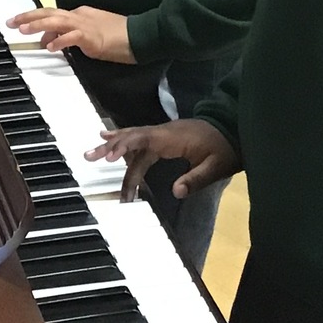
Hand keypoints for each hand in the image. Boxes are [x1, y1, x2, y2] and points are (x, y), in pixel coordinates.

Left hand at [7, 5, 134, 63]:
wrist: (140, 35)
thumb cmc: (118, 36)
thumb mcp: (89, 35)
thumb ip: (68, 36)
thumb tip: (48, 41)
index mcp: (79, 13)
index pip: (53, 15)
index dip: (35, 20)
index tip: (20, 25)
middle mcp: (80, 15)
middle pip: (49, 13)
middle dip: (29, 17)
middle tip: (11, 22)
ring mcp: (86, 25)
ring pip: (57, 21)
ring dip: (38, 25)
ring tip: (22, 30)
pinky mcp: (92, 37)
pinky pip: (72, 37)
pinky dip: (60, 41)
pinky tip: (50, 46)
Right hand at [88, 119, 235, 201]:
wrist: (233, 130)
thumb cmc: (225, 149)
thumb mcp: (216, 166)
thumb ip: (196, 178)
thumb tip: (175, 192)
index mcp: (172, 138)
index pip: (143, 140)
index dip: (125, 147)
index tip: (109, 158)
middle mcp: (162, 133)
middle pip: (131, 138)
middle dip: (110, 148)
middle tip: (89, 157)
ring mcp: (162, 135)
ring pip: (133, 139)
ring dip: (113, 146)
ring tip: (91, 154)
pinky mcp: (164, 139)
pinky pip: (139, 141)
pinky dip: (123, 142)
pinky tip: (110, 142)